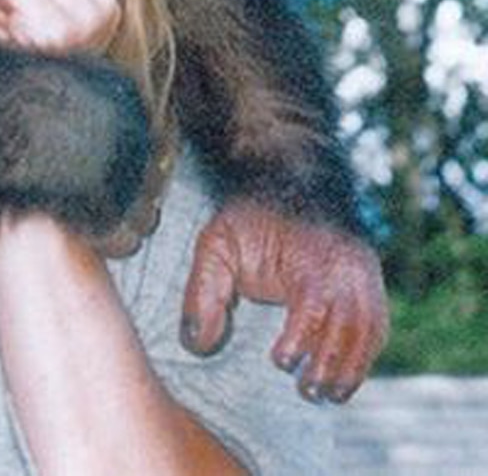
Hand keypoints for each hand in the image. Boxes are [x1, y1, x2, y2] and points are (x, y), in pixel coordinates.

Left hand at [180, 200, 387, 402]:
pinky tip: (347, 375)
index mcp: (308, 256)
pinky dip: (366, 353)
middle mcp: (345, 266)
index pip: (312, 305)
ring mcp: (363, 273)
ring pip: (369, 330)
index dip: (300, 338)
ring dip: (352, 368)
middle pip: (348, 325)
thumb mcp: (215, 244)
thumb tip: (198, 344)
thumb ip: (202, 293)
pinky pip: (377, 324)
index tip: (281, 361)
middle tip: (307, 392)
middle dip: (330, 365)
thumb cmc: (249, 218)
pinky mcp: (371, 281)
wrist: (286, 181)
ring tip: (328, 395)